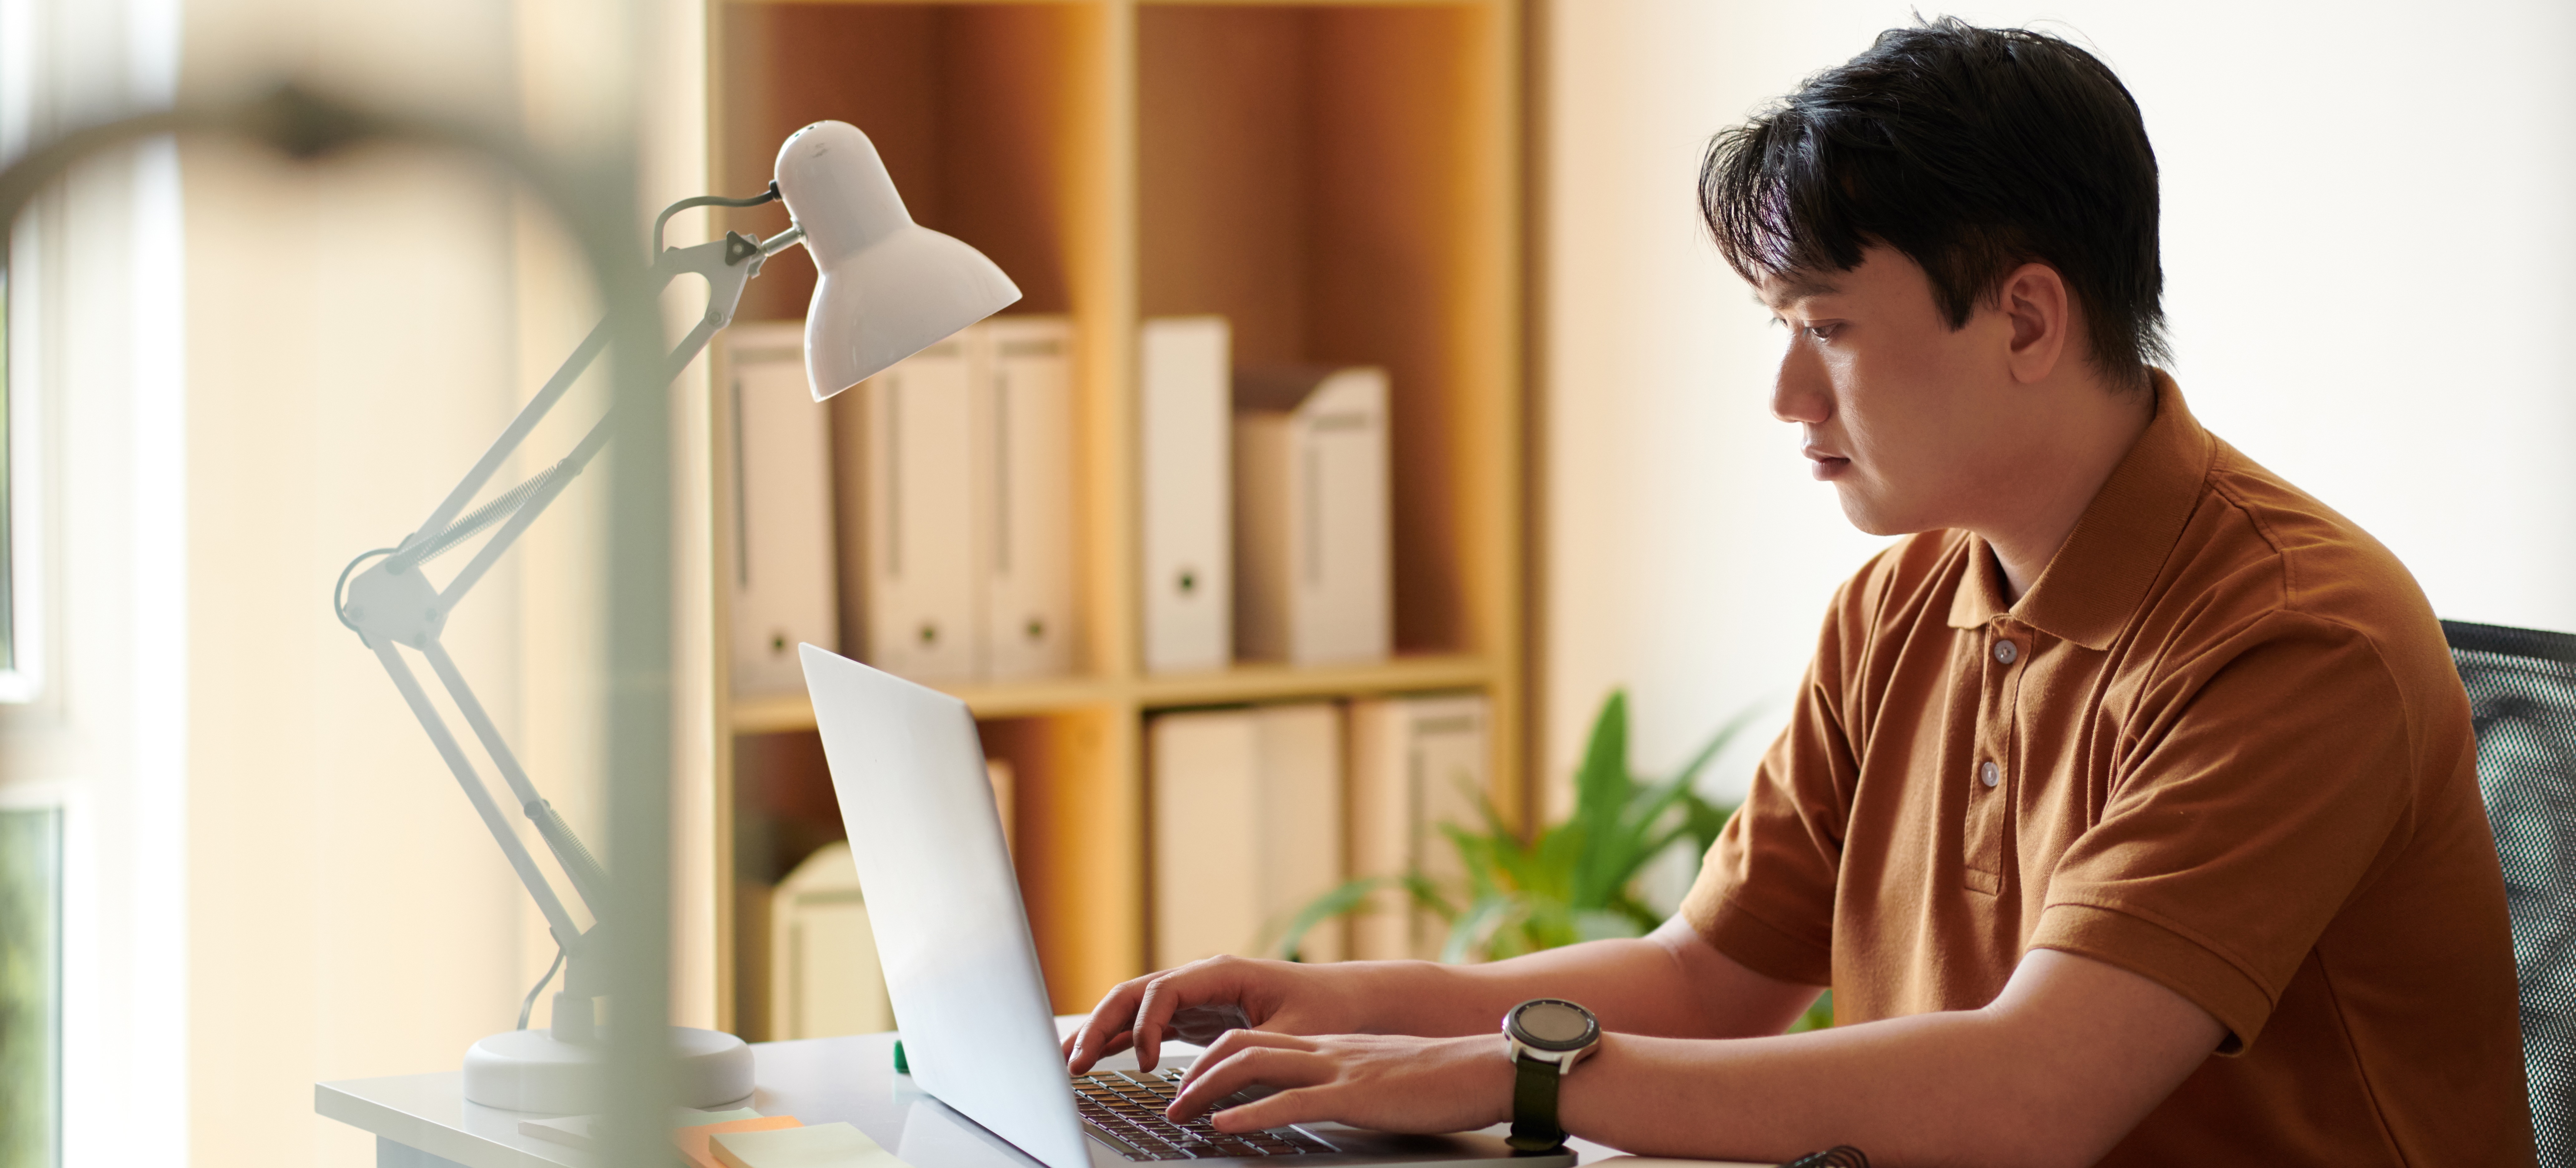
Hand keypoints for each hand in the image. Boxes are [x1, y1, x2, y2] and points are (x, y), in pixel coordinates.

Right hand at [1065, 955, 1373, 1073]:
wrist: (1348, 1003)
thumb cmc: (1327, 1011)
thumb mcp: (1295, 1032)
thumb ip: (1251, 1051)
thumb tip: (1204, 1082)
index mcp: (1221, 973)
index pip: (1163, 990)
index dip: (1144, 1024)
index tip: (1142, 1062)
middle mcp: (1200, 979)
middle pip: (1134, 994)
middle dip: (1100, 1024)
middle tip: (1073, 1061)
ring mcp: (1192, 998)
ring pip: (1133, 1008)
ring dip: (1100, 1032)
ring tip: (1069, 1061)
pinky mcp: (1193, 1018)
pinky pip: (1146, 1025)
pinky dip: (1119, 1041)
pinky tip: (1094, 1059)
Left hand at [1164, 1030, 1513, 1135]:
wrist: (1485, 1068)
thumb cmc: (1439, 1080)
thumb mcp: (1379, 1077)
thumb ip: (1346, 1083)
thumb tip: (1321, 1102)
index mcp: (1330, 1046)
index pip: (1256, 1039)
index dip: (1214, 1058)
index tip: (1188, 1082)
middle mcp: (1325, 1050)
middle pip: (1241, 1044)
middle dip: (1195, 1071)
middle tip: (1169, 1102)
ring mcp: (1337, 1069)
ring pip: (1254, 1065)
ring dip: (1207, 1089)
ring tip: (1178, 1112)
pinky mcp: (1353, 1095)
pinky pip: (1290, 1101)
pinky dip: (1248, 1113)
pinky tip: (1222, 1126)